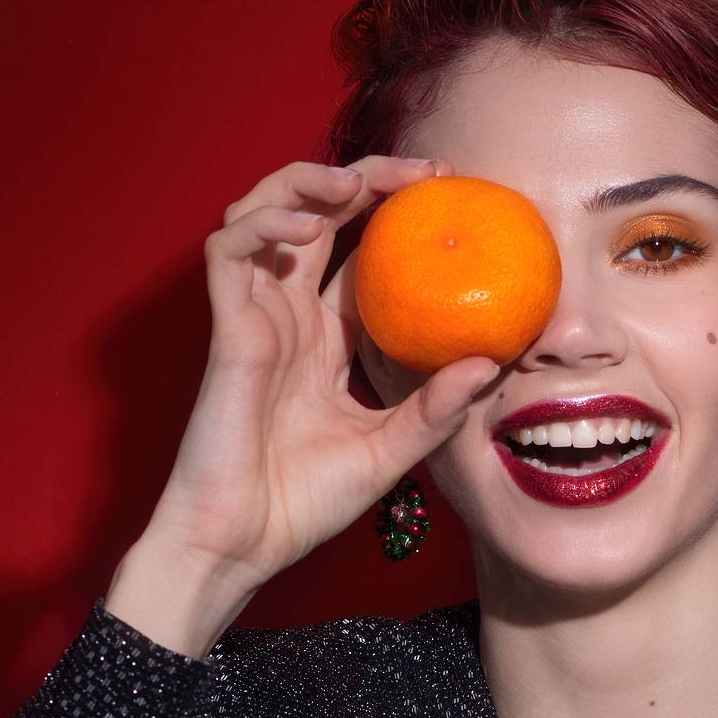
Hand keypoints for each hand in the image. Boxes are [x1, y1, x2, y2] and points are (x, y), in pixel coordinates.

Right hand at [143, 154, 500, 591]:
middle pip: (320, 219)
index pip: (361, 257)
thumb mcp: (390, 452)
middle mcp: (290, 317)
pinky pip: (229, 250)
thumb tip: (491, 362)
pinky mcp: (226, 328)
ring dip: (307, 183)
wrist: (242, 543)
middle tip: (422, 174)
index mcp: (327, 340)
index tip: (448, 202)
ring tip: (357, 183)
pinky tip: (308, 225)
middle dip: (365, 180)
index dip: (395, 220)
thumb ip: (436, 410)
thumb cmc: (305, 503)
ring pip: (265, 214)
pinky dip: (264, 223)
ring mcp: (255, 317)